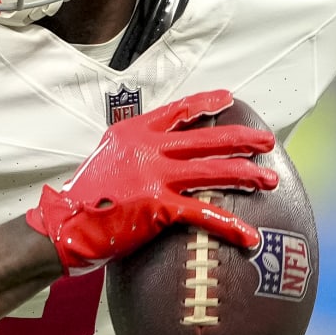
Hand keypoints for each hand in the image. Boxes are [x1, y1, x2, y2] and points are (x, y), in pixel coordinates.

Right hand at [25, 89, 277, 272]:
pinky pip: (203, 214)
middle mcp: (149, 149)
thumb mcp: (108, 154)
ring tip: (269, 181)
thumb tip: (161, 148)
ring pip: (212, 171)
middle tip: (267, 142)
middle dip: (242, 140)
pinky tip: (249, 235)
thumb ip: (136, 147)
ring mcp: (155, 177)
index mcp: (136, 132)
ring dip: (246, 175)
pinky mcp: (159, 208)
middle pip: (207, 139)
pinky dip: (229, 225)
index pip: (179, 110)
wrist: (66, 222)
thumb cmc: (85, 193)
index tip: (229, 99)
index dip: (208, 103)